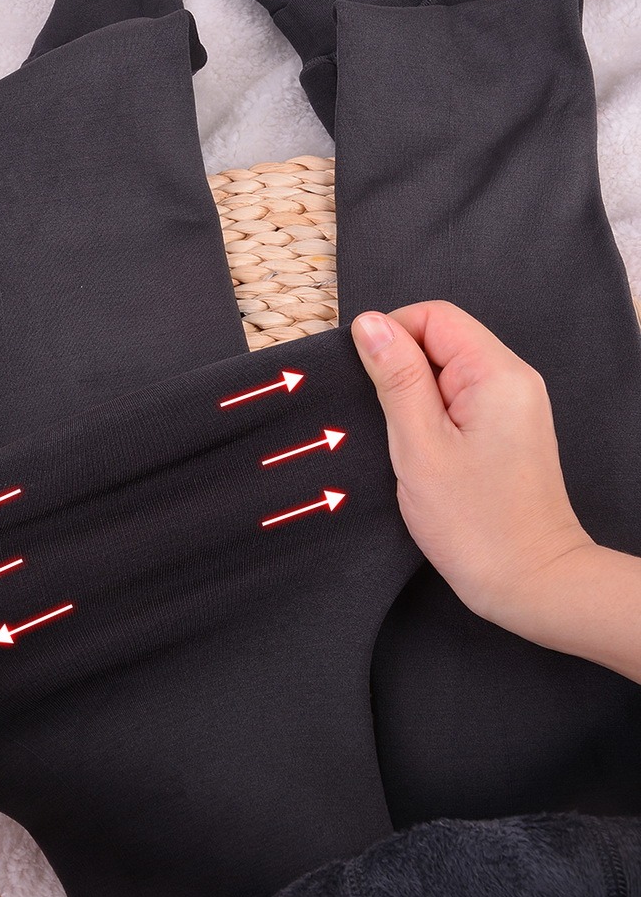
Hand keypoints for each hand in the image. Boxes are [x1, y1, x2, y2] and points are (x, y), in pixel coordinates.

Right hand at [350, 300, 593, 639]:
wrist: (529, 581)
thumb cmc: (475, 522)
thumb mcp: (419, 444)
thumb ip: (396, 378)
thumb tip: (370, 324)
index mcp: (496, 373)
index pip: (434, 316)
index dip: (391, 336)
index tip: (366, 379)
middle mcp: (512, 379)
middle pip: (441, 339)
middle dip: (400, 369)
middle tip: (384, 420)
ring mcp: (512, 406)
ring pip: (445, 371)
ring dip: (412, 396)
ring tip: (402, 440)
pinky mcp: (505, 430)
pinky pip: (458, 399)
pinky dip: (429, 416)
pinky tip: (419, 450)